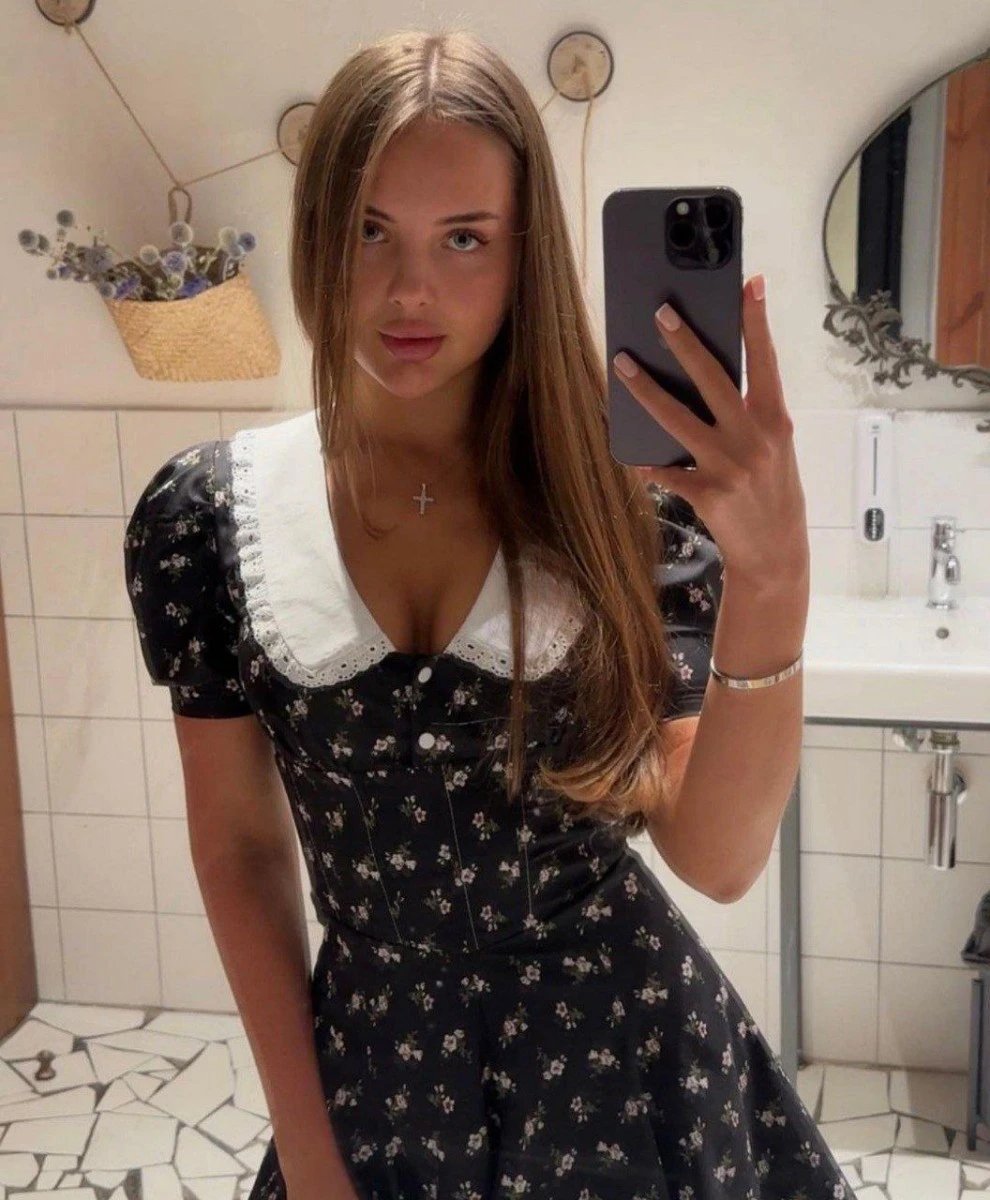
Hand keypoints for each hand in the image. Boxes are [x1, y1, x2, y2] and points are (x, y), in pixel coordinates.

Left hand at [612, 274, 809, 582]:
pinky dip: (648, 462)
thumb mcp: (774, 449)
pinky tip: (631, 454)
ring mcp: (729, 465)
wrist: (775, 553)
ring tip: (622, 364)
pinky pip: (665, 471)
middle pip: (713, 379)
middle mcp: (754, 438)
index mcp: (775, 421)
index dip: (756, 321)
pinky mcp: (706, 493)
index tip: (750, 283)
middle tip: (661, 313)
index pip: (765, 361)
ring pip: (677, 418)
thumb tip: (703, 382)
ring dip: (645, 389)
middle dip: (685, 342)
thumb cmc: (773, 494)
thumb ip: (749, 417)